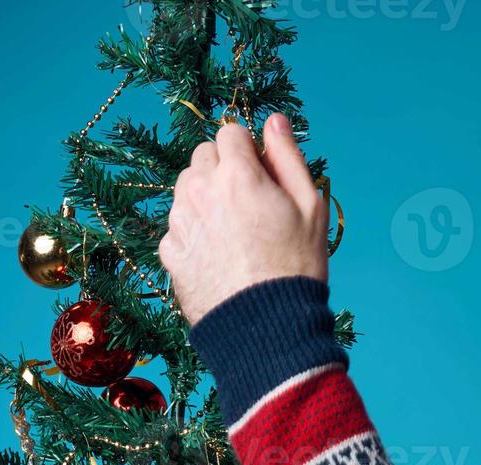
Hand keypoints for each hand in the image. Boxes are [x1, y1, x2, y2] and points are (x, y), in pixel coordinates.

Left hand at [160, 112, 329, 326]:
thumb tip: (275, 120)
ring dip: (206, 197)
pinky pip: (178, 226)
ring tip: (235, 232)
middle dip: (224, 169)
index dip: (249, 150)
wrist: (266, 328)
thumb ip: (289, 156)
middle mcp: (200, 190)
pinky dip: (194, 232)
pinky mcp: (170, 253)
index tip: (263, 174)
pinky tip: (219, 254)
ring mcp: (180, 222)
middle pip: (203, 156)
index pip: (230, 132)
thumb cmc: (296, 267)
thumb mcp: (310, 207)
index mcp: (237, 174)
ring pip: (186, 189)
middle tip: (250, 203)